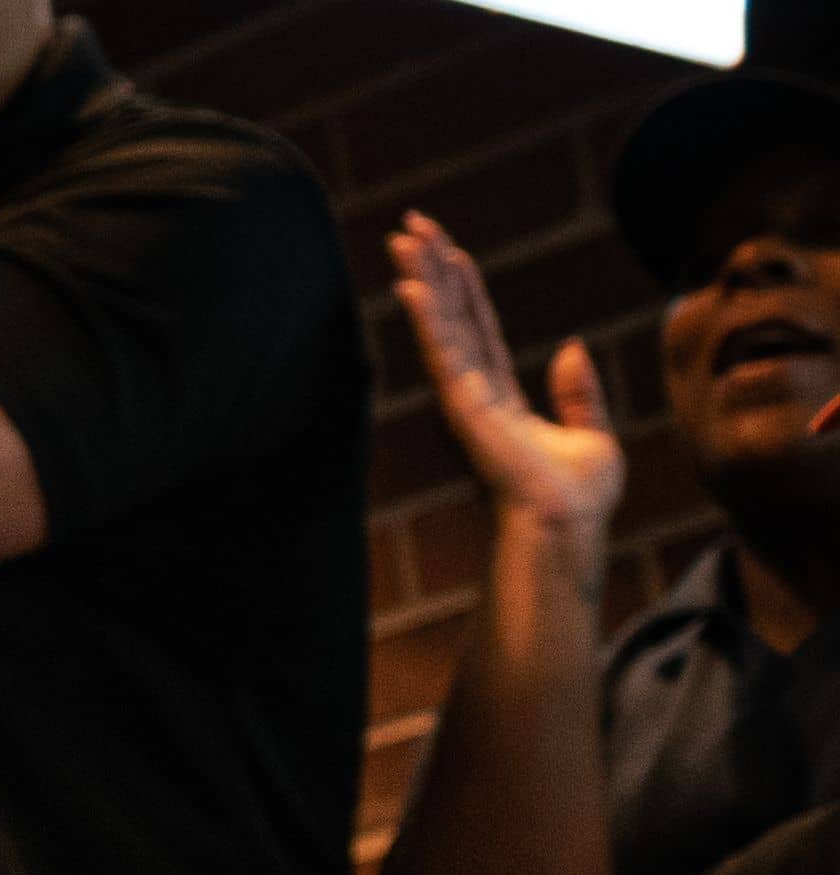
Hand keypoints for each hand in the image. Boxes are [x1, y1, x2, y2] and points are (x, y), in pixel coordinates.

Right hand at [393, 214, 620, 555]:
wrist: (565, 526)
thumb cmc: (578, 498)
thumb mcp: (593, 434)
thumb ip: (580, 392)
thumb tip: (575, 347)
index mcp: (499, 398)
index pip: (478, 328)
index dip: (462, 286)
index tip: (447, 248)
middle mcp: (473, 394)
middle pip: (449, 317)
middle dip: (430, 269)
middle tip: (409, 226)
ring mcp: (465, 400)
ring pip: (440, 326)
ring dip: (421, 279)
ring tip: (403, 237)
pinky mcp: (465, 408)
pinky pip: (444, 353)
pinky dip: (428, 318)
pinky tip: (413, 285)